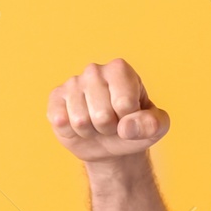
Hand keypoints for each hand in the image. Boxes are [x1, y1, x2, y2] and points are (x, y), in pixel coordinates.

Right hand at [48, 59, 170, 162]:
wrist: (110, 141)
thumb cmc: (134, 127)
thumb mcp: (155, 127)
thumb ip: (152, 125)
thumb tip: (126, 127)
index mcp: (120, 69)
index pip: (125, 104)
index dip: (129, 121)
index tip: (129, 116)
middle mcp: (94, 70)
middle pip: (102, 115)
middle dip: (109, 128)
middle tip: (111, 123)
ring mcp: (72, 83)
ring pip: (81, 121)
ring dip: (91, 132)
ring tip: (96, 124)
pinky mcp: (55, 98)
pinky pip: (61, 122)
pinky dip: (72, 132)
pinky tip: (79, 125)